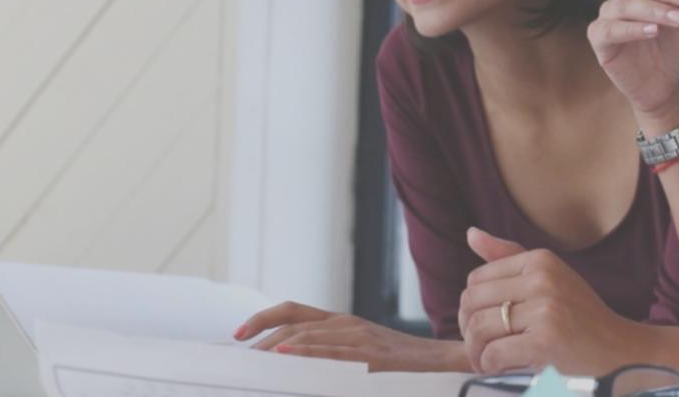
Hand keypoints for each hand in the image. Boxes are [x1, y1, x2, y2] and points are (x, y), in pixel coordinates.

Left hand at [234, 301, 465, 371]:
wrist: (440, 361)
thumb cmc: (399, 362)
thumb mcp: (360, 354)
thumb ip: (330, 355)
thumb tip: (291, 367)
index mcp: (341, 321)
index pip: (292, 311)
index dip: (262, 318)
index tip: (237, 335)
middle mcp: (346, 323)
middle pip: (293, 322)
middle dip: (261, 337)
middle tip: (239, 356)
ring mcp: (359, 337)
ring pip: (308, 334)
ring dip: (276, 346)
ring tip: (253, 357)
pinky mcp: (372, 354)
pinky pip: (332, 351)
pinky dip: (305, 351)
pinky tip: (286, 356)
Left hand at [457, 227, 648, 374]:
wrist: (620, 350)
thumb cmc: (581, 317)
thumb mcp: (549, 277)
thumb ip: (508, 256)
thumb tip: (470, 233)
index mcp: (540, 259)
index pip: (476, 278)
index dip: (471, 307)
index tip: (481, 325)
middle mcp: (543, 278)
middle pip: (472, 302)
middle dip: (468, 331)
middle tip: (479, 348)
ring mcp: (546, 308)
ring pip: (479, 328)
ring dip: (476, 352)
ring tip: (485, 361)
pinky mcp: (547, 340)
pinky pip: (494, 353)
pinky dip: (489, 365)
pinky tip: (499, 369)